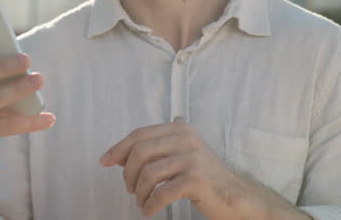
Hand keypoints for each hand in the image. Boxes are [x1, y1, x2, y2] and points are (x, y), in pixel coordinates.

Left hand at [100, 119, 307, 218]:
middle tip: (129, 189)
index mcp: (180, 129)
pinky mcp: (196, 179)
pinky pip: (161, 192)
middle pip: (140, 152)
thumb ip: (155, 149)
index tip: (104, 162)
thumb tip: (117, 155)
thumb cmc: (204, 178)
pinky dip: (150, 204)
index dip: (118, 148)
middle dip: (128, 173)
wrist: (236, 197)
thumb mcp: (181, 154)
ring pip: (148, 173)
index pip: (140, 134)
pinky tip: (149, 210)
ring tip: (141, 202)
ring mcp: (192, 158)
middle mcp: (187, 139)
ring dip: (139, 192)